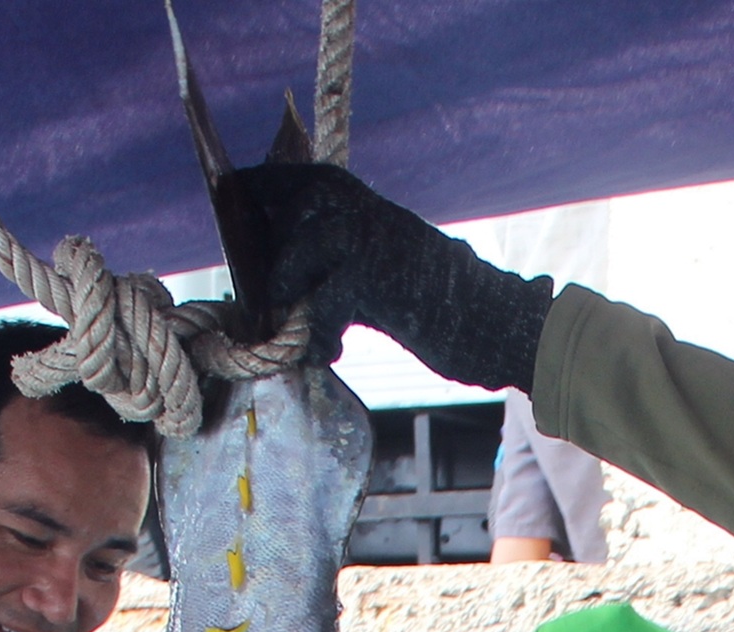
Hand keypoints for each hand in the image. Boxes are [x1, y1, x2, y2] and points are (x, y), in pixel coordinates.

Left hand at [231, 163, 553, 387]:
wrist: (497, 323)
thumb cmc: (442, 308)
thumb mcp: (382, 274)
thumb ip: (340, 268)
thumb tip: (291, 287)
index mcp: (364, 202)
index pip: (293, 179)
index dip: (259, 193)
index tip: (236, 215)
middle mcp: (362, 209)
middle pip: (285, 210)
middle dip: (267, 259)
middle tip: (268, 304)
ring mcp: (368, 240)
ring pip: (295, 255)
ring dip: (288, 302)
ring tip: (299, 334)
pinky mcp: (375, 280)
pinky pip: (320, 305)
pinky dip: (317, 336)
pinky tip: (331, 352)